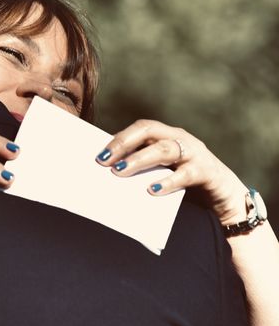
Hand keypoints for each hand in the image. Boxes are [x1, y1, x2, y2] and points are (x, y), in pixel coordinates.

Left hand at [95, 119, 248, 224]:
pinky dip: (167, 182)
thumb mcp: (163, 169)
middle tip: (105, 161)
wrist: (226, 196)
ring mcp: (194, 153)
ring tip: (119, 172)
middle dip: (124, 144)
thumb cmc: (186, 181)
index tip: (99, 156)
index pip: (140, 128)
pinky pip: (185, 174)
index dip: (119, 139)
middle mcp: (180, 138)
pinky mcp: (207, 171)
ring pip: (164, 150)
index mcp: (167, 135)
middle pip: (149, 131)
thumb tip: (109, 171)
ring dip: (139, 160)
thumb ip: (144, 166)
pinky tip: (151, 190)